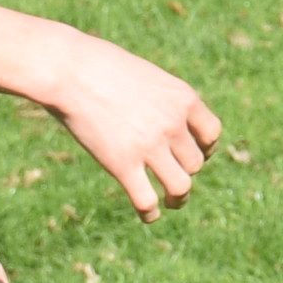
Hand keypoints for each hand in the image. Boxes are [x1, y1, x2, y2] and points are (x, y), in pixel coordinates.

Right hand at [41, 31, 220, 215]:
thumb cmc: (100, 66)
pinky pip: (147, 200)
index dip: (205, 148)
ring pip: (181, 186)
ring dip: (179, 198)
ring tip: (171, 202)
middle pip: (195, 163)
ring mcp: (149, 146)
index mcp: (183, 98)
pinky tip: (148, 215)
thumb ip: (160, 100)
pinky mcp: (122, 165)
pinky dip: (151, 213)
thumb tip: (159, 119)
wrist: (70, 70)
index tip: (192, 154)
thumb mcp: (145, 76)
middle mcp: (173, 124)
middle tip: (173, 177)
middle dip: (186, 172)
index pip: (212, 133)